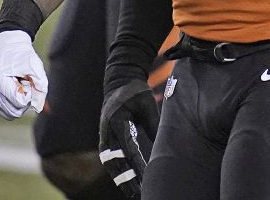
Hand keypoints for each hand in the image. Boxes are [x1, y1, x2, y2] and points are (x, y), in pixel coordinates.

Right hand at [0, 30, 47, 119]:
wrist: (4, 46)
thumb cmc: (21, 55)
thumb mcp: (35, 66)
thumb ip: (40, 85)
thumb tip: (39, 107)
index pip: (19, 102)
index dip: (29, 95)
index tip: (28, 81)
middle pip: (14, 112)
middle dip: (24, 101)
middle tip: (25, 84)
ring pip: (9, 114)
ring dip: (19, 103)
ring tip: (19, 86)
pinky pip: (4, 110)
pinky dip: (13, 104)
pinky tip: (14, 89)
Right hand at [99, 78, 158, 197]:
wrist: (119, 81)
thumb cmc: (137, 93)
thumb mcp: (148, 105)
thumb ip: (154, 125)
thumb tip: (165, 146)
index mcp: (117, 121)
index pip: (128, 149)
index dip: (137, 165)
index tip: (146, 177)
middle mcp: (107, 131)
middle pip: (114, 161)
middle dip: (125, 178)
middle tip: (136, 193)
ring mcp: (104, 136)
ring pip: (110, 163)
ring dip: (120, 178)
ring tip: (131, 193)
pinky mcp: (106, 138)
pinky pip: (110, 159)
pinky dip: (117, 171)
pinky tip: (126, 182)